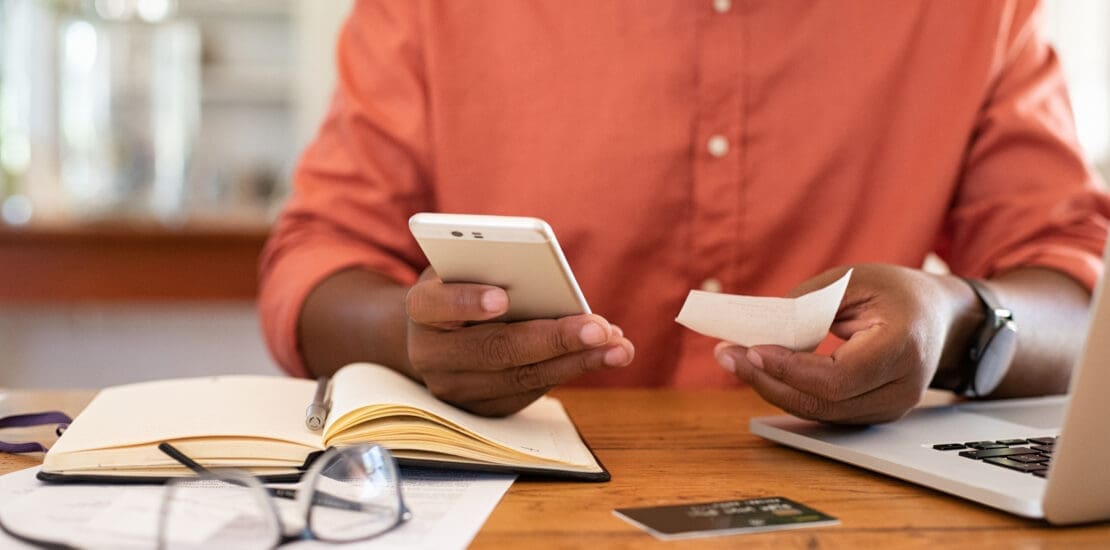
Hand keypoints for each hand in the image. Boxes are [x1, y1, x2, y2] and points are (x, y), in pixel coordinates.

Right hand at [405, 269, 634, 415]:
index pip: (435, 305)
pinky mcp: (482, 409)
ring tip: (618, 346)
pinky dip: (571, 371)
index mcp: (421, 309)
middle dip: (552, 339)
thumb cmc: (461, 286)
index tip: (502, 298)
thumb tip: (550, 283)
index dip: (466, 301)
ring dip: (576, 361)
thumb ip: (492, 268)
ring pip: (519, 377)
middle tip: (598, 328)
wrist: (436, 334)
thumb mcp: (466, 267)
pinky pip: (530, 392)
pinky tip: (605, 355)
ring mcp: (455, 389)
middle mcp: (430, 355)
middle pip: (493, 350)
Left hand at [714, 264, 967, 423]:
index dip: (792, 368)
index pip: (839, 377)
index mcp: (903, 347)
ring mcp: (890, 407)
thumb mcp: (853, 280)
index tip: (753, 349)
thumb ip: (807, 304)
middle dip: (767, 380)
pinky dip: (788, 391)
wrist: (938, 317)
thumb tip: (761, 330)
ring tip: (733, 359)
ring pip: (818, 412)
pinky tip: (759, 370)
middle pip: (823, 401)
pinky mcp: (873, 413)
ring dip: (770, 388)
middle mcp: (901, 388)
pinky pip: (823, 410)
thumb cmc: (896, 292)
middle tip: (727, 355)